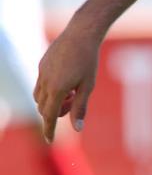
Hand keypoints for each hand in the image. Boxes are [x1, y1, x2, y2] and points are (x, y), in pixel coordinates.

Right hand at [34, 23, 102, 141]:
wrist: (81, 33)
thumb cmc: (89, 60)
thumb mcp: (88, 86)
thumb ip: (80, 108)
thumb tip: (77, 129)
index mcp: (57, 89)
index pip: (49, 116)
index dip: (49, 129)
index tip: (50, 141)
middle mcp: (45, 82)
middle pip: (43, 108)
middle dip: (55, 112)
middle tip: (72, 102)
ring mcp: (41, 72)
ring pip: (39, 96)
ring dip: (51, 101)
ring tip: (70, 91)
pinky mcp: (42, 64)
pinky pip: (40, 83)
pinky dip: (50, 89)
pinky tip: (65, 80)